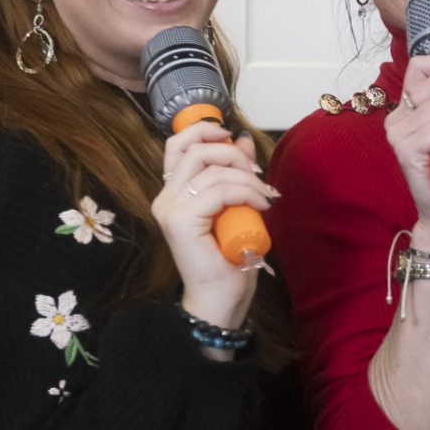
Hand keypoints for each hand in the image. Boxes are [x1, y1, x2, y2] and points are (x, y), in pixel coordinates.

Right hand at [153, 120, 275, 330]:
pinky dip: (246, 192)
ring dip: (248, 178)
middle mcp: (165, 198)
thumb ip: (235, 172)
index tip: (232, 137)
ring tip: (265, 197)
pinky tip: (261, 206)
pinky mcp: (181, 220)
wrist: (222, 298)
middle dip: (234, 155)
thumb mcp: (237, 205)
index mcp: (173, 193)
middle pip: (196, 150)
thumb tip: (241, 138)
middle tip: (258, 175)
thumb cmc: (229, 258)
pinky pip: (219, 190)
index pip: (177, 146)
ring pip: (212, 170)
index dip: (204, 131)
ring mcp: (170, 209)